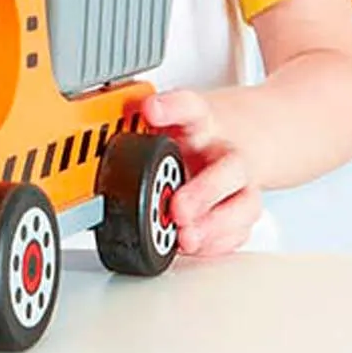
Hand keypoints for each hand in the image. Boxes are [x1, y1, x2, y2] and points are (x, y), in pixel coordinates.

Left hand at [141, 90, 262, 257]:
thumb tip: (107, 125)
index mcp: (200, 122)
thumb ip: (139, 123)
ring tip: (187, 237)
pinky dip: (220, 242)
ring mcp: (239, 182)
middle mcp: (224, 151)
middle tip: (178, 209)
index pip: (190, 106)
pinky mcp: (244, 208)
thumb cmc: (193, 135)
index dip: (171, 107)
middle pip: (229, 166)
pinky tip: (198, 246)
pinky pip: (242, 229)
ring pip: (244, 203)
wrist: (238, 137)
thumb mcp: (166, 119)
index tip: (151, 109)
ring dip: (215, 225)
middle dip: (204, 191)